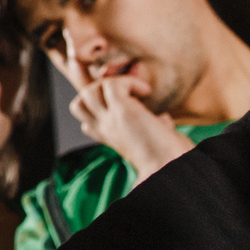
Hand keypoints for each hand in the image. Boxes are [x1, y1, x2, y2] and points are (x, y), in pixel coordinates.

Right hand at [69, 76, 195, 179]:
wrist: (172, 167)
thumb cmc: (172, 158)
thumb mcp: (158, 140)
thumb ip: (157, 127)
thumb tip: (164, 118)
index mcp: (112, 140)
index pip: (87, 125)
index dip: (100, 110)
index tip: (127, 108)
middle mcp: (107, 130)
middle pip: (78, 105)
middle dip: (97, 91)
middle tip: (125, 93)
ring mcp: (111, 121)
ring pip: (87, 92)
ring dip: (110, 83)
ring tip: (134, 91)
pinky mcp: (122, 112)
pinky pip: (112, 85)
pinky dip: (129, 81)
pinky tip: (147, 91)